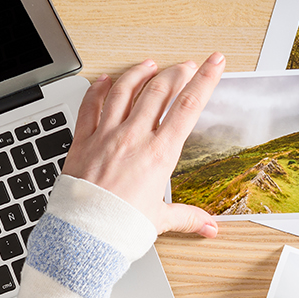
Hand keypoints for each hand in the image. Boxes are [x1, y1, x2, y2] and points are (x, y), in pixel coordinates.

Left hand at [62, 54, 225, 237]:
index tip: (215, 62)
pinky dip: (99, 89)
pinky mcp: (83, 141)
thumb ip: (187, 217)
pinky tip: (104, 81)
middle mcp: (133, 138)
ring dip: (140, 73)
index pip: (188, 107)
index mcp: (159, 155)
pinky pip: (91, 106)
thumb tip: (209, 227)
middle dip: (176, 73)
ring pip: (125, 90)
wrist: (84, 235)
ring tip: (150, 65)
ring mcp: (107, 136)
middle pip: (159, 91)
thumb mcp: (160, 220)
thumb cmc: (120, 228)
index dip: (205, 80)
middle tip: (185, 66)